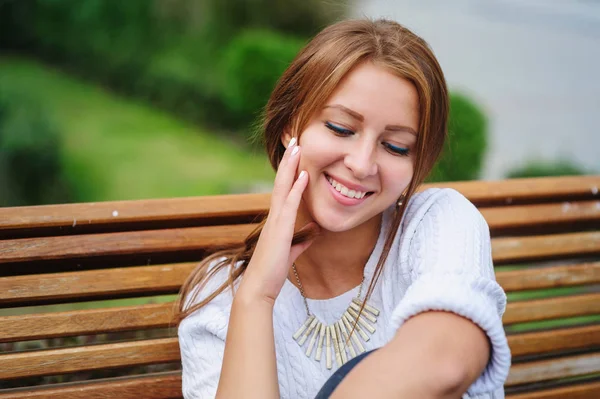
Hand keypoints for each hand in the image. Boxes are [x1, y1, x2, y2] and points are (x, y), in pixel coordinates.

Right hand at [240, 137, 317, 303]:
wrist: (259, 287)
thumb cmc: (272, 271)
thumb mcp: (292, 251)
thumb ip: (303, 239)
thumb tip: (315, 231)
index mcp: (277, 219)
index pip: (283, 188)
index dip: (289, 170)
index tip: (295, 153)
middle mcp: (274, 215)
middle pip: (281, 181)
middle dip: (289, 159)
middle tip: (295, 139)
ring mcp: (275, 221)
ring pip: (282, 187)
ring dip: (291, 166)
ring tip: (297, 147)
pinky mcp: (280, 230)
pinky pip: (289, 205)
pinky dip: (296, 188)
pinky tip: (303, 175)